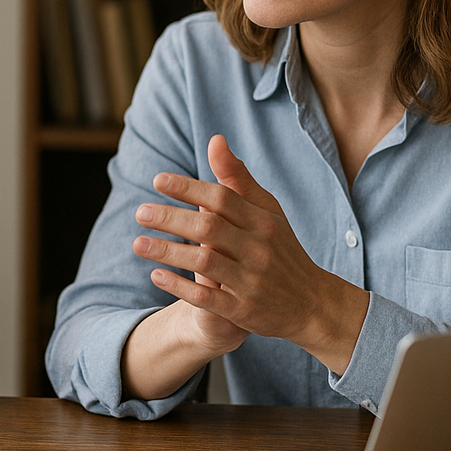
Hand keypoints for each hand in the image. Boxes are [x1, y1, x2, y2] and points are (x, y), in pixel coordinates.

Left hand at [133, 134, 368, 373]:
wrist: (312, 304)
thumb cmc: (282, 249)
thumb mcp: (268, 212)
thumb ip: (238, 180)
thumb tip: (215, 140)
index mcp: (263, 221)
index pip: (222, 198)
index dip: (189, 188)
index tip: (158, 181)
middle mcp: (258, 249)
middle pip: (209, 228)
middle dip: (171, 219)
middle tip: (140, 212)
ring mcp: (251, 280)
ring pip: (204, 262)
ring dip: (168, 251)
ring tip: (138, 244)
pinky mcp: (243, 310)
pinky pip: (207, 298)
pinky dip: (180, 287)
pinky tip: (156, 275)